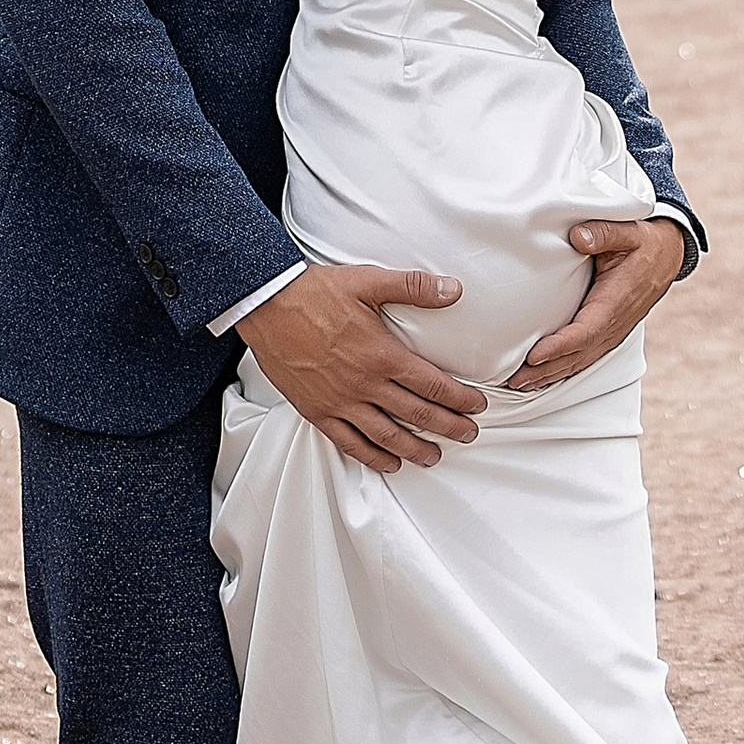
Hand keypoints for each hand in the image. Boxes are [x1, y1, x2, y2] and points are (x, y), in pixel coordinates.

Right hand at [241, 262, 476, 473]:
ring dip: (414, 449)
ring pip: (386, 435)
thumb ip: (414, 287)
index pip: (432, 384)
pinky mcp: (317, 411)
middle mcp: (365, 384)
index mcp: (382, 355)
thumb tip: (452, 290)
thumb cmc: (315, 293)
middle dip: (448, 427)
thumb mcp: (368, 281)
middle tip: (468, 434)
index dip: (459, 398)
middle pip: (417, 414)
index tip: (476, 406)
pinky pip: (348, 442)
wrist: (267, 306)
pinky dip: (371, 457)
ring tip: (434, 456)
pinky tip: (387, 463)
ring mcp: (340, 401)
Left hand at [508, 216, 689, 391]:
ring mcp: (610, 334)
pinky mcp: (606, 335)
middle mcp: (613, 325)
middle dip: (544, 370)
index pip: (584, 332)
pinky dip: (560, 369)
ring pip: (577, 361)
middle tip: (512, 379)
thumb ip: (604, 232)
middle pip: (576, 355)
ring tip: (518, 383)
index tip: (533, 356)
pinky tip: (540, 375)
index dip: (558, 346)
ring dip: (548, 375)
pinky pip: (582, 357)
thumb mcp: (629, 231)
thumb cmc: (644, 244)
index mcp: (615, 302)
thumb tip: (578, 237)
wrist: (666, 257)